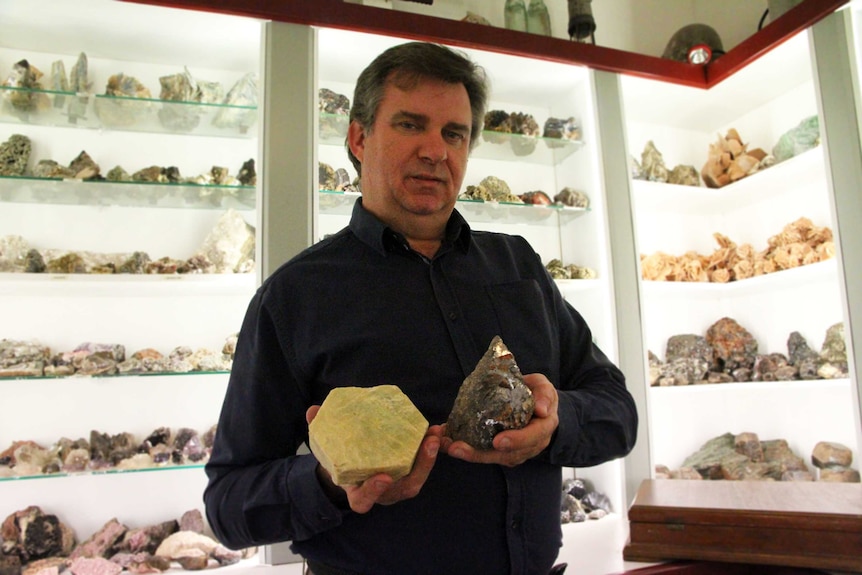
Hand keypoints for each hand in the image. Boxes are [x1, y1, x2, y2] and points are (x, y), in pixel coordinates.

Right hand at [306, 406, 442, 513]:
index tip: (382, 477)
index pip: (364, 500)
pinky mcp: (407, 474)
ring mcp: (397, 486)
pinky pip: (422, 467)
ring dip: (429, 459)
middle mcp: (381, 494)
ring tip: (434, 435)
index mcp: (358, 494)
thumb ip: (320, 430)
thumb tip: (313, 410)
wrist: (350, 470)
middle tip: (427, 445)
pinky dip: (430, 452)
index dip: (373, 491)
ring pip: (417, 479)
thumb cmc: (340, 461)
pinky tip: (435, 431)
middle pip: (403, 489)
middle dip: (419, 469)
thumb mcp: (327, 449)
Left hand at [441, 373, 558, 466]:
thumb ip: (544, 395)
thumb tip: (541, 409)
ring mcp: (514, 451)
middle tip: (458, 448)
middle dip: (480, 454)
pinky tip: (447, 443)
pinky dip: (465, 449)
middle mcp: (529, 445)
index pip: (531, 438)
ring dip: (468, 454)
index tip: (497, 441)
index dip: (515, 441)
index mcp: (542, 429)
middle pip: (505, 455)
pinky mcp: (500, 451)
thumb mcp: (544, 388)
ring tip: (447, 446)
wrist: (535, 405)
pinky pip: (483, 453)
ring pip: (492, 458)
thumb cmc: (538, 395)